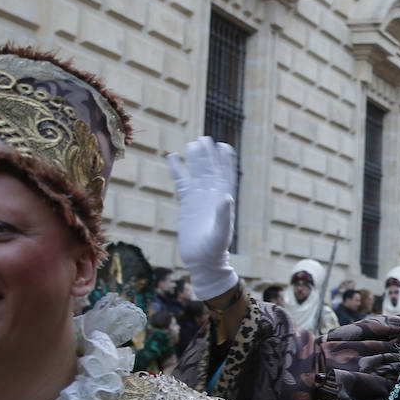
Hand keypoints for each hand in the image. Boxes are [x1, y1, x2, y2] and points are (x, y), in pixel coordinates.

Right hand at [168, 136, 238, 300]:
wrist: (202, 261)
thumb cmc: (215, 250)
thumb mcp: (221, 234)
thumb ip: (224, 216)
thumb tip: (226, 197)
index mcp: (223, 200)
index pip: (226, 176)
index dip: (226, 161)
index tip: (224, 146)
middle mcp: (212, 196)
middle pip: (210, 170)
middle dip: (208, 155)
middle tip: (204, 139)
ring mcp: (199, 198)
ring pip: (196, 173)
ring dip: (195, 159)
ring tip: (192, 144)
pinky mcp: (186, 203)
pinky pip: (182, 182)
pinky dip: (178, 170)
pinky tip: (173, 157)